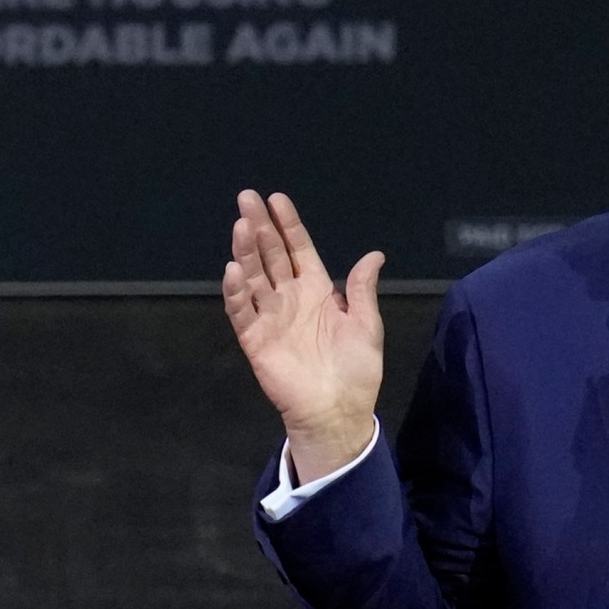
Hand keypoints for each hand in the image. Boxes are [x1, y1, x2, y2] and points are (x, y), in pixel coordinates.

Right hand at [222, 190, 386, 480]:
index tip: (276, 200)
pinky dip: (236, 291)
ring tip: (240, 224)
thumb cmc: (356, 369)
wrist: (338, 411)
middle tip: (247, 198)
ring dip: (246, 251)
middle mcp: (290, 298)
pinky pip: (242, 311)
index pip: (298, 250)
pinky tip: (233, 269)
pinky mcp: (255, 339)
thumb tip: (375, 255)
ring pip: (254, 277)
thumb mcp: (366, 324)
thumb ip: (362, 289)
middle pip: (271, 255)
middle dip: (260, 227)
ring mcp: (270, 317)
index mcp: (317, 291)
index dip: (288, 225)